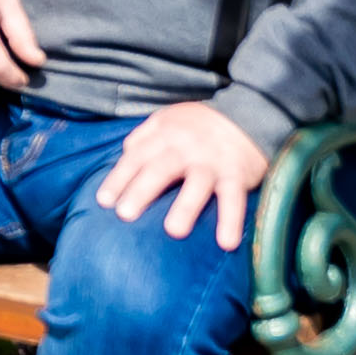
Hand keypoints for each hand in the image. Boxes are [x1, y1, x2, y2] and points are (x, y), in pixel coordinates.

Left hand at [94, 105, 284, 246]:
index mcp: (165, 134)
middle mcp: (186, 147)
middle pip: (161, 169)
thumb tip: (124, 156)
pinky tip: (226, 243)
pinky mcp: (237, 175)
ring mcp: (212, 162)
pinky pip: (234, 199)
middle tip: (124, 215)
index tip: (104, 201)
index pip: (136, 157)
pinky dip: (231, 220)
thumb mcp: (169, 119)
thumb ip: (144, 136)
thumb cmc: (201, 123)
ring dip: (186, 207)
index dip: (119, 178)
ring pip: (197, 184)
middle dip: (142, 191)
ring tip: (173, 231)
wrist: (251, 112)